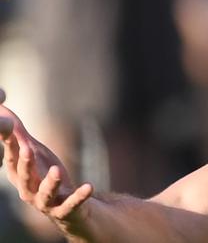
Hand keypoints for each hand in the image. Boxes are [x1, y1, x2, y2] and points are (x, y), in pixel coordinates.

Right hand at [0, 90, 92, 230]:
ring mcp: (47, 202)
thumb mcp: (34, 153)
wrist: (69, 208)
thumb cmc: (45, 176)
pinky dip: (79, 196)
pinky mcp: (66, 210)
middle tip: (28, 148)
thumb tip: (2, 107)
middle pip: (25, 177)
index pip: (12, 160)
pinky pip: (72, 204)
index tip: (10, 131)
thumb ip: (18, 134)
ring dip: (50, 182)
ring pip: (45, 193)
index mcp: (20, 176)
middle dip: (25, 163)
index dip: (10, 146)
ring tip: (56, 170)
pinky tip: (88, 186)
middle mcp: (29, 191)